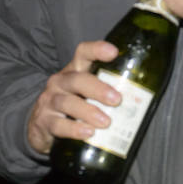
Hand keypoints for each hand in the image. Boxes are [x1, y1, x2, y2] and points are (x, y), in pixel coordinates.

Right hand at [26, 39, 122, 153]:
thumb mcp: (86, 93)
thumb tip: (142, 98)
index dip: (97, 50)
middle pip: (77, 79)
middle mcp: (60, 82)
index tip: (113, 52)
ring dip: (88, 112)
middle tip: (116, 100)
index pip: (83, 53)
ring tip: (105, 122)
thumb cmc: (73, 105)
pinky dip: (74, 129)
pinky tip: (88, 133)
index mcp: (74, 71)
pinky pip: (58, 125)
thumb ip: (107, 90)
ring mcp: (50, 101)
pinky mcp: (44, 122)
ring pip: (67, 103)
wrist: (40, 125)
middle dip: (98, 88)